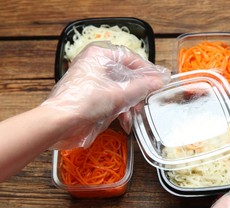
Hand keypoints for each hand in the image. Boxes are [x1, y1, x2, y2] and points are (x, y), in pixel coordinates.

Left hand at [41, 42, 169, 148]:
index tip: (159, 81)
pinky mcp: (89, 96)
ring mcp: (91, 81)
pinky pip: (111, 98)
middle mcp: (95, 64)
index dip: (147, 70)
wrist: (60, 123)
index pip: (131, 57)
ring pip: (120, 88)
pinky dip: (119, 109)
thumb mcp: (120, 93)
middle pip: (126, 74)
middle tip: (147, 101)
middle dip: (138, 91)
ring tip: (135, 115)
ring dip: (130, 103)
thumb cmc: (87, 102)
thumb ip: (143, 86)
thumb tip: (161, 80)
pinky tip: (125, 122)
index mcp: (100, 55)